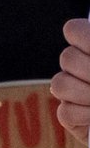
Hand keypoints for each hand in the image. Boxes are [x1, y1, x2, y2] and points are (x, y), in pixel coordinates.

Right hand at [51, 18, 89, 143]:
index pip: (74, 30)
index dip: (81, 36)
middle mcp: (82, 69)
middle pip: (67, 58)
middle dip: (89, 70)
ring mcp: (74, 93)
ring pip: (60, 84)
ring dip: (85, 93)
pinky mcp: (71, 117)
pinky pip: (65, 112)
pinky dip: (84, 115)